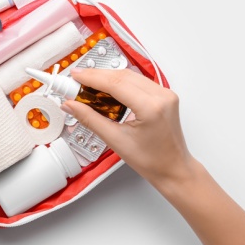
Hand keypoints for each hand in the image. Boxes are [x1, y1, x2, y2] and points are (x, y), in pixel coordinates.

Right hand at [60, 68, 195, 187]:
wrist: (173, 168)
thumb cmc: (152, 160)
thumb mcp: (115, 140)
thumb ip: (90, 119)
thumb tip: (71, 105)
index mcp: (151, 108)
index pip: (115, 83)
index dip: (92, 77)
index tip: (75, 77)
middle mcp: (162, 96)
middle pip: (122, 76)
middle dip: (97, 76)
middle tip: (76, 82)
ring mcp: (165, 94)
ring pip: (130, 76)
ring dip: (107, 78)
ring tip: (88, 86)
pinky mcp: (163, 96)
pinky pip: (138, 82)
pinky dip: (119, 83)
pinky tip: (106, 90)